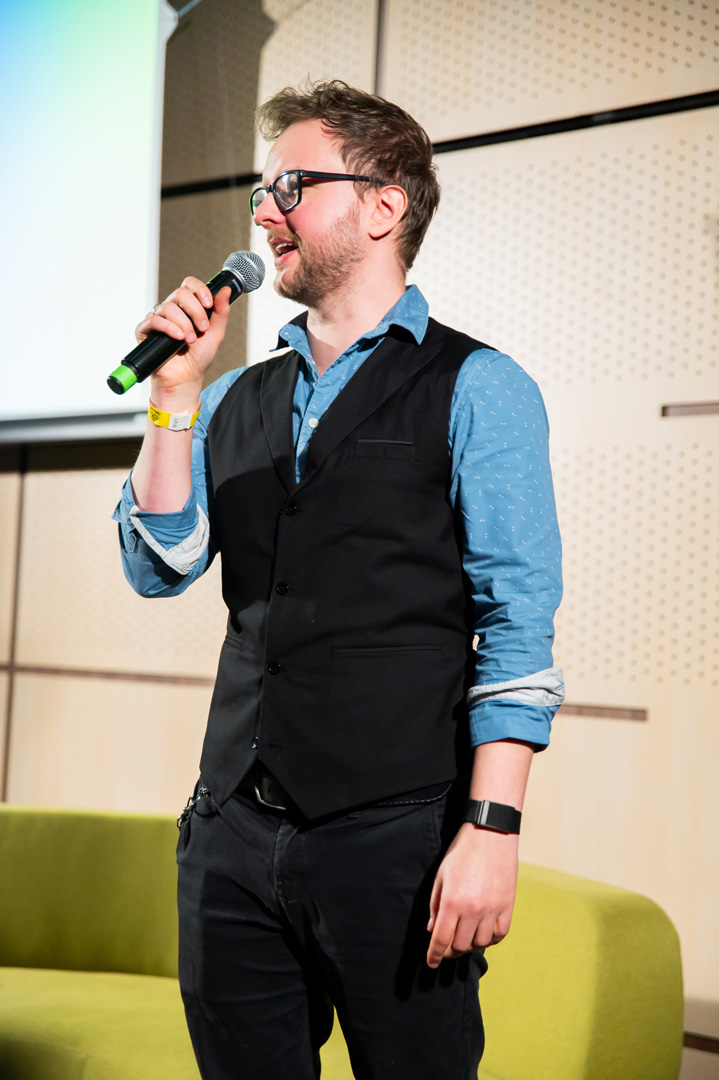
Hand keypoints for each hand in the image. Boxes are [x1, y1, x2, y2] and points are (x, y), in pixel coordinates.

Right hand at [134, 278, 231, 392]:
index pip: (189, 284)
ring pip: (168, 307)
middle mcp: (172, 309)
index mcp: (187, 306)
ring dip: (183, 323)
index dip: (199, 289)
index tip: (208, 303)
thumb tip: (226, 290)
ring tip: (190, 340)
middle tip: (202, 328)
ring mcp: (158, 318)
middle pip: (180, 293)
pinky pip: (154, 320)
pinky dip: (168, 327)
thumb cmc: (199, 356)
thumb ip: (221, 312)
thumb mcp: (216, 333)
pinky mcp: (145, 330)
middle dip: (195, 310)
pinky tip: (178, 338)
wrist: (186, 378)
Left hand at [426, 823, 517, 967]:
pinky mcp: (508, 906)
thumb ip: (435, 905)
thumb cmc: (462, 852)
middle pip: (461, 946)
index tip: (432, 963)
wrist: (490, 834)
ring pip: (481, 943)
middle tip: (446, 949)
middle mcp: (473, 909)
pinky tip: (483, 933)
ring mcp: (493, 909)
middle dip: (451, 951)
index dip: (434, 955)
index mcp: (453, 901)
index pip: (441, 939)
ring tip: (464, 939)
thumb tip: (432, 929)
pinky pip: (500, 934)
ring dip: (470, 945)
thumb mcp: (441, 876)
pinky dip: (491, 938)